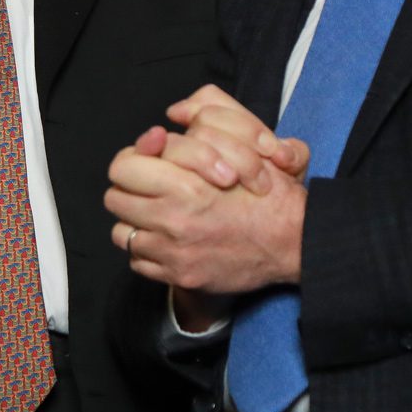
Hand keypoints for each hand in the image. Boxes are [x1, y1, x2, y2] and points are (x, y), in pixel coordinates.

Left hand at [106, 89, 307, 327]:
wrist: (295, 243)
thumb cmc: (270, 195)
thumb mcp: (239, 149)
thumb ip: (192, 137)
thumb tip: (154, 136)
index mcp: (185, 185)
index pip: (123, 168)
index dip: (134, 159)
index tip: (149, 161)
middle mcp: (173, 220)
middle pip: (116, 198)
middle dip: (130, 189)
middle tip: (150, 187)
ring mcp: (173, 252)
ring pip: (121, 232)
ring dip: (135, 220)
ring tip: (158, 214)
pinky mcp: (179, 275)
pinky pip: (138, 261)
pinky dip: (148, 249)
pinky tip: (169, 239)